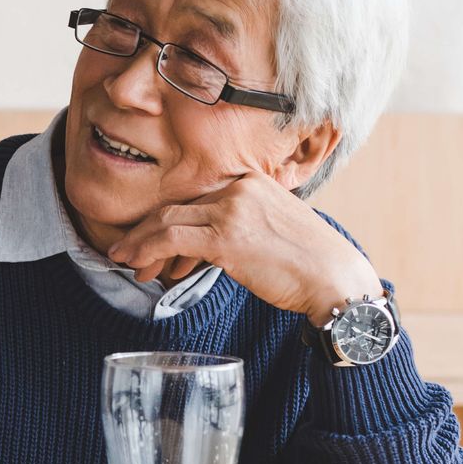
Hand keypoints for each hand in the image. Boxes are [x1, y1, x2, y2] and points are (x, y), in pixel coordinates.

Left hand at [105, 171, 381, 324]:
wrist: (336, 281)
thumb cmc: (309, 265)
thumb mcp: (273, 231)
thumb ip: (240, 227)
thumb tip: (202, 250)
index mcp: (251, 182)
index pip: (195, 198)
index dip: (169, 221)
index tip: (155, 246)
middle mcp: (240, 188)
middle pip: (176, 205)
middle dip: (147, 232)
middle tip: (129, 254)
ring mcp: (232, 210)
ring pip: (167, 221)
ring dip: (140, 244)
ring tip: (125, 262)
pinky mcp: (227, 237)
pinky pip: (172, 240)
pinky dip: (148, 252)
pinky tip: (138, 266)